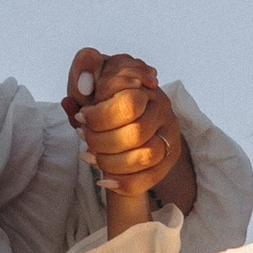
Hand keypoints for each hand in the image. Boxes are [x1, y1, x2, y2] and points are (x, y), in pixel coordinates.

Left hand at [67, 47, 194, 232]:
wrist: (120, 112)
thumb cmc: (102, 94)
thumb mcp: (91, 76)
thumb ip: (85, 70)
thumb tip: (81, 88)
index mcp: (144, 82)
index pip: (129, 104)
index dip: (100, 116)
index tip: (80, 118)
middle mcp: (162, 105)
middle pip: (137, 133)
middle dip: (102, 142)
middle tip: (83, 138)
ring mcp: (170, 130)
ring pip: (146, 156)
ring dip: (111, 163)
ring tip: (90, 156)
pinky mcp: (171, 153)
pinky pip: (151, 176)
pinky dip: (124, 183)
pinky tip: (104, 180)